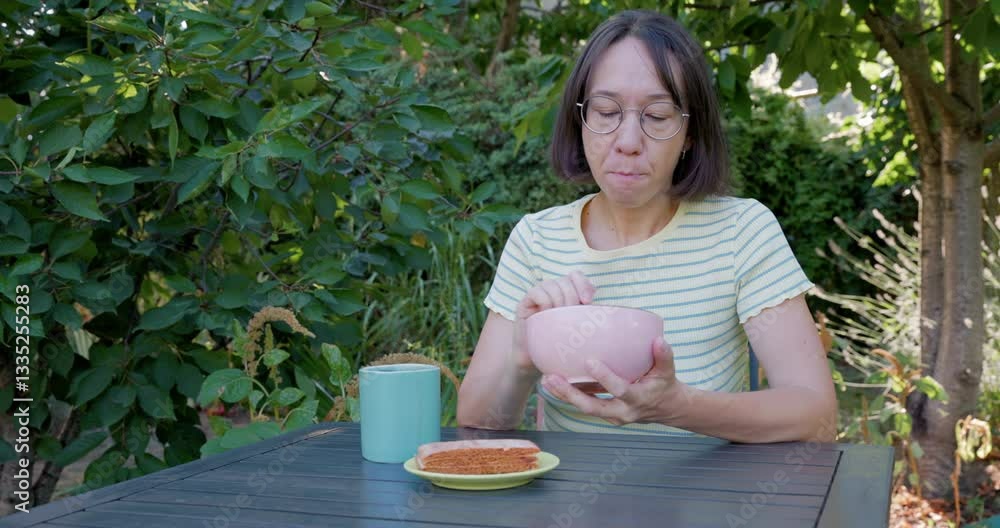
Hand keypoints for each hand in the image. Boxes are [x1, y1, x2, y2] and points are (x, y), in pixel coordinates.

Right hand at [511, 271, 595, 371]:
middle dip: (572, 297)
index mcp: (566, 293)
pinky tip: (545, 316)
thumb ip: (590, 318)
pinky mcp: (525, 302)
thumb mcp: (579, 331)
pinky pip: (537, 292)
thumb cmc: (559, 347)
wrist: (534, 361)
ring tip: (559, 318)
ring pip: (552, 284)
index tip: (588, 302)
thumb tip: (611, 314)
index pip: (576, 275)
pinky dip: (545, 302)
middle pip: (566, 280)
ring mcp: (538, 295)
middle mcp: (552, 290)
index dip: (583, 284)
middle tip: (572, 315)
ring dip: (559, 301)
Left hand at [540, 337, 688, 425]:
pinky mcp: (604, 413)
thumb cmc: (665, 385)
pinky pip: (584, 405)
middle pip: (592, 407)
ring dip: (563, 395)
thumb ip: (664, 356)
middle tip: (551, 377)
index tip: (589, 361)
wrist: (667, 409)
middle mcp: (622, 411)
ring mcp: (611, 415)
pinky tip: (553, 383)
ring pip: (584, 408)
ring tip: (546, 379)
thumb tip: (658, 339)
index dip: (604, 378)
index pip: (619, 390)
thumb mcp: (668, 371)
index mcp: (638, 399)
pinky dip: (569, 395)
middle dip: (570, 394)